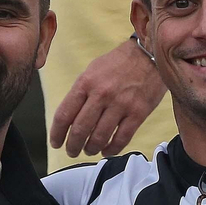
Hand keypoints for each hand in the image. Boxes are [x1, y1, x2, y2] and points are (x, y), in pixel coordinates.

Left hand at [49, 38, 165, 158]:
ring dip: (91, 149)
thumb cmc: (119, 63)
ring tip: (89, 150)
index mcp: (86, 83)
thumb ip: (81, 93)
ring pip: (99, 138)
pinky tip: (107, 150)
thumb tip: (69, 118)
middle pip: (80, 130)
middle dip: (73, 146)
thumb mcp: (93, 70)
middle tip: (72, 151)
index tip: (56, 142)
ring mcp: (121, 104)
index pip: (64, 115)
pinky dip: (112, 149)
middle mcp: (101, 94)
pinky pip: (121, 139)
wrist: (150, 53)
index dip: (57, 133)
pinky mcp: (138, 113)